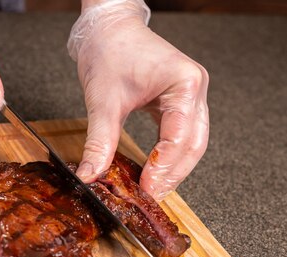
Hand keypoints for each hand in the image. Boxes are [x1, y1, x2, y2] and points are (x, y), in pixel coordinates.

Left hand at [69, 0, 208, 200]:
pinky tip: (154, 171)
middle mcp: (195, 89)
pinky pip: (181, 135)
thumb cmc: (109, 50)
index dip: (163, 168)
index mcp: (184, 83)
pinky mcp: (180, 101)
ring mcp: (190, 95)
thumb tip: (91, 175)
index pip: (179, 137)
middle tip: (151, 197)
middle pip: (193, 145)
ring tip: (153, 190)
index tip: (146, 190)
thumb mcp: (103, 100)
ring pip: (192, 143)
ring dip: (173, 169)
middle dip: (172, 175)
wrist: (108, 28)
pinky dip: (169, 155)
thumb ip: (99, 142)